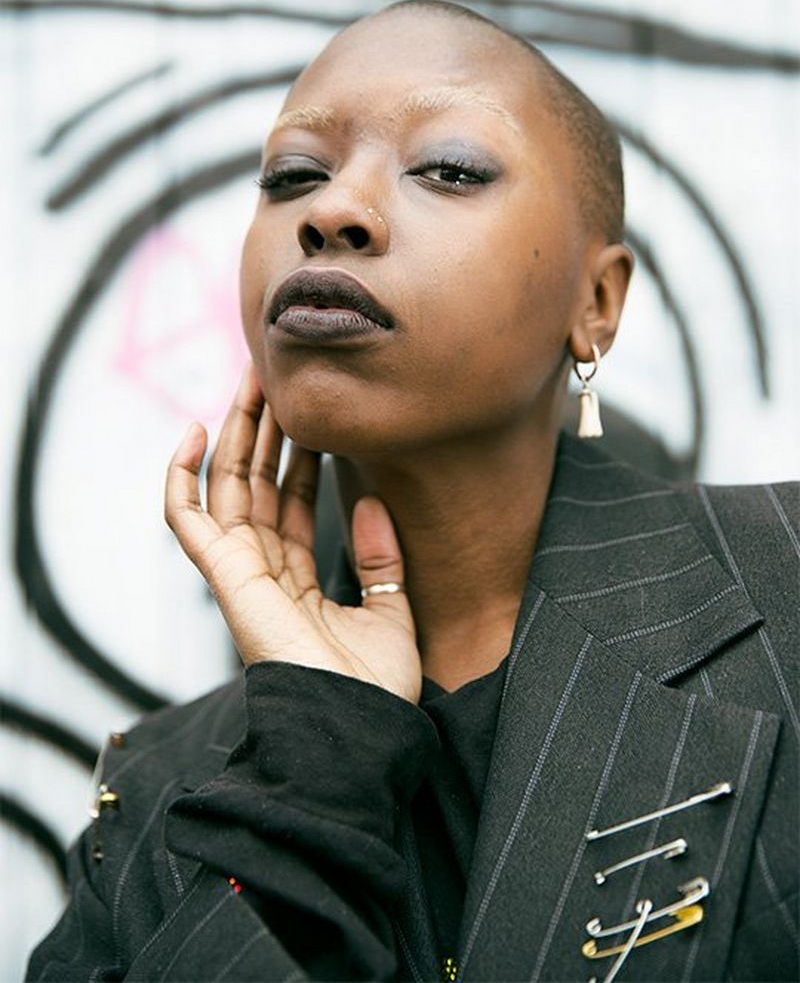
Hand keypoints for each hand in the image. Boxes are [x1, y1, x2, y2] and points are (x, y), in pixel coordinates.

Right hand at [164, 363, 422, 703]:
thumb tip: (370, 498)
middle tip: (276, 377)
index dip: (300, 456)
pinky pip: (186, 519)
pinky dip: (181, 475)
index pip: (293, 502)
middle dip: (265, 430)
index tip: (314, 413)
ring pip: (226, 486)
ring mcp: (240, 573)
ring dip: (235, 431)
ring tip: (252, 380)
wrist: (360, 730)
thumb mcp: (391, 613)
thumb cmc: (375, 692)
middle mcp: (263, 572)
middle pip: (256, 485)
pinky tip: (195, 431)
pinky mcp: (224, 577)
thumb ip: (381, 560)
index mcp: (298, 580)